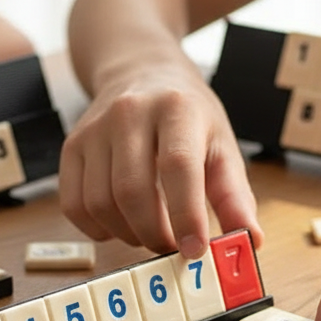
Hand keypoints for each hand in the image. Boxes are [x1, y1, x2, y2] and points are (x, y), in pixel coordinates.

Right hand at [59, 63, 262, 257]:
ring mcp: (94, 128)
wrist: (140, 70)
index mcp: (177, 108)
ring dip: (127, 234)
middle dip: (154, 234)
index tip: (194, 250)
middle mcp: (129, 113)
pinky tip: (121, 223)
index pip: (177, 166)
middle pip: (131, 190)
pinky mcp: (71, 146)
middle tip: (172, 248)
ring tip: (150, 232)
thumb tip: (250, 240)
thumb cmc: (186, 115)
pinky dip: (98, 228)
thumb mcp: (222, 144)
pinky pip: (74, 204)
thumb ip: (235, 196)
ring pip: (100, 203)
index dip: (185, 215)